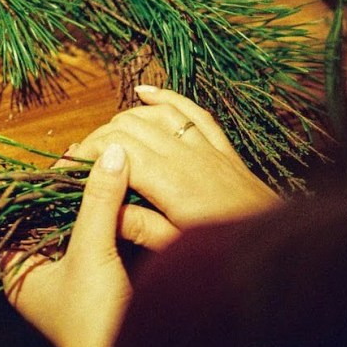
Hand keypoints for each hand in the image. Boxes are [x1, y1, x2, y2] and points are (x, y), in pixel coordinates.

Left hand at [1, 143, 134, 346]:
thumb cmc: (94, 320)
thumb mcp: (93, 251)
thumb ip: (98, 200)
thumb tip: (110, 152)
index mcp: (18, 270)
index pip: (19, 212)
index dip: (38, 183)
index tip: (62, 155)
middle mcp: (36, 276)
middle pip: (50, 218)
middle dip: (72, 192)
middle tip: (90, 157)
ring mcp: (66, 283)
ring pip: (76, 230)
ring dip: (94, 206)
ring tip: (108, 171)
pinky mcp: (96, 288)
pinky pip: (98, 244)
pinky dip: (111, 225)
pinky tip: (126, 200)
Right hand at [67, 85, 279, 233]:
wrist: (281, 249)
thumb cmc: (228, 254)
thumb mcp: (178, 249)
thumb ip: (140, 227)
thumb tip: (102, 210)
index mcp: (172, 181)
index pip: (115, 150)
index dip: (85, 155)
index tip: (65, 170)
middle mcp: (186, 155)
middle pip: (129, 128)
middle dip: (97, 139)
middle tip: (78, 161)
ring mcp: (207, 147)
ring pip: (155, 115)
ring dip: (124, 120)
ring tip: (102, 139)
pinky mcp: (223, 148)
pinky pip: (192, 112)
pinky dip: (167, 97)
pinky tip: (145, 92)